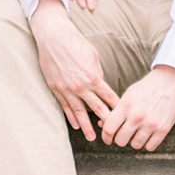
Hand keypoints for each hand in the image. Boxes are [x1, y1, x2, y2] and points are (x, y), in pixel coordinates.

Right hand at [30, 0, 118, 140]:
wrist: (53, 36)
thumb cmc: (75, 42)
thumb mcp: (93, 56)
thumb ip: (97, 73)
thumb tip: (100, 85)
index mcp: (93, 77)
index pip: (108, 97)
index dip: (115, 107)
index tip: (121, 116)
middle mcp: (81, 86)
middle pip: (95, 108)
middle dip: (104, 121)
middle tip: (110, 133)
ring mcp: (67, 89)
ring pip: (78, 112)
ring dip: (86, 126)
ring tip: (91, 137)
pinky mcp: (56, 88)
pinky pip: (64, 106)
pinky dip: (70, 116)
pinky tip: (75, 125)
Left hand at [100, 65, 174, 152]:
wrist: (169, 82)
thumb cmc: (145, 88)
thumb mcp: (128, 95)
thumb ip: (115, 111)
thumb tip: (101, 125)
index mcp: (126, 105)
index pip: (109, 129)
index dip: (106, 137)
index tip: (107, 139)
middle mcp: (137, 116)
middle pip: (120, 140)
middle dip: (120, 139)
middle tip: (123, 134)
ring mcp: (151, 124)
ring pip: (135, 145)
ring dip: (134, 141)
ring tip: (137, 132)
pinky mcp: (163, 129)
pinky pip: (149, 147)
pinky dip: (147, 143)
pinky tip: (147, 134)